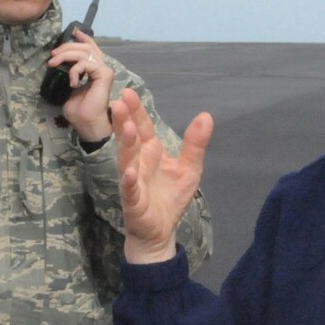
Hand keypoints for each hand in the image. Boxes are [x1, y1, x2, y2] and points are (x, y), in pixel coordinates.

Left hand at [50, 30, 114, 143]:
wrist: (86, 124)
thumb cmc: (79, 110)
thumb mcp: (69, 86)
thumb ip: (69, 72)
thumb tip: (59, 62)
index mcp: (94, 69)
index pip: (91, 47)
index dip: (82, 38)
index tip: (72, 32)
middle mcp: (101, 67)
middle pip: (85, 47)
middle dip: (66, 47)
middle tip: (53, 55)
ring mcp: (104, 70)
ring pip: (84, 52)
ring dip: (66, 55)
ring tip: (54, 64)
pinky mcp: (104, 75)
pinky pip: (86, 64)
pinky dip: (75, 70)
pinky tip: (72, 82)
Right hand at [111, 88, 212, 264]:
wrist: (160, 231)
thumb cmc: (170, 197)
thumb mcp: (189, 168)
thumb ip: (195, 144)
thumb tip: (206, 115)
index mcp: (151, 152)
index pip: (142, 127)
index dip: (136, 111)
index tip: (128, 93)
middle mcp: (138, 163)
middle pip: (130, 139)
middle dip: (124, 122)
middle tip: (118, 103)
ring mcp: (133, 181)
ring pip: (127, 160)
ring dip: (125, 145)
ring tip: (127, 129)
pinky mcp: (134, 202)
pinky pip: (130, 190)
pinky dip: (129, 181)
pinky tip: (130, 172)